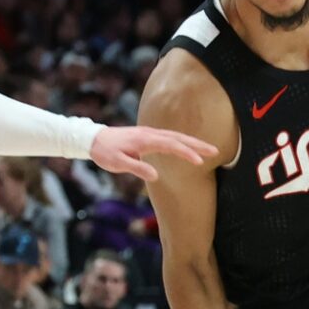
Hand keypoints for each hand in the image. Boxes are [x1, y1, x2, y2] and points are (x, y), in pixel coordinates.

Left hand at [90, 126, 216, 181]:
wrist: (93, 138)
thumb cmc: (105, 152)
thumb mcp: (117, 163)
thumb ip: (136, 168)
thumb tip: (156, 176)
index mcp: (145, 140)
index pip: (171, 145)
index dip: (186, 153)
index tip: (199, 162)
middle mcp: (150, 133)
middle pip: (179, 137)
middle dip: (198, 144)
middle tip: (215, 151)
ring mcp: (150, 133)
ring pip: (176, 136)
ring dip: (193, 142)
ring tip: (208, 149)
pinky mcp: (148, 135)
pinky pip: (170, 137)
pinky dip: (183, 141)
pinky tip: (188, 146)